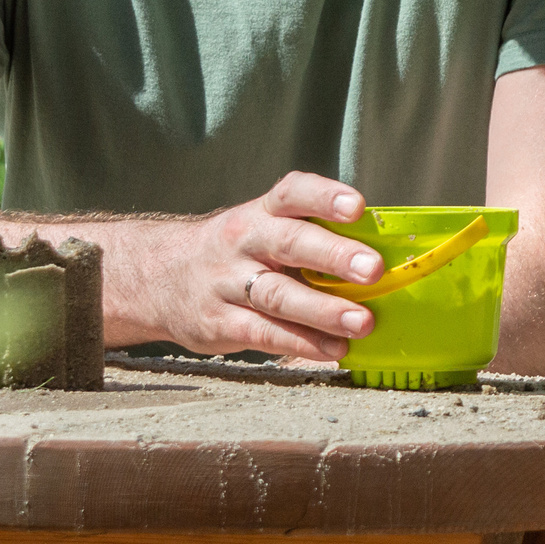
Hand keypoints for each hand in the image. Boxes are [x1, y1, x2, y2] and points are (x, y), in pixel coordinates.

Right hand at [136, 172, 385, 360]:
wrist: (156, 278)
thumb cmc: (237, 253)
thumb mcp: (263, 230)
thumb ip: (311, 238)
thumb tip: (389, 257)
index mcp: (262, 212)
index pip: (293, 194)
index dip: (325, 197)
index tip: (357, 207)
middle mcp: (243, 241)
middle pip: (290, 243)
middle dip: (334, 256)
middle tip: (374, 270)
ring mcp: (227, 283)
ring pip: (278, 294)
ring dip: (324, 310)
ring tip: (363, 323)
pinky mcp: (218, 323)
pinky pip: (264, 333)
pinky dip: (302, 343)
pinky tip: (334, 349)